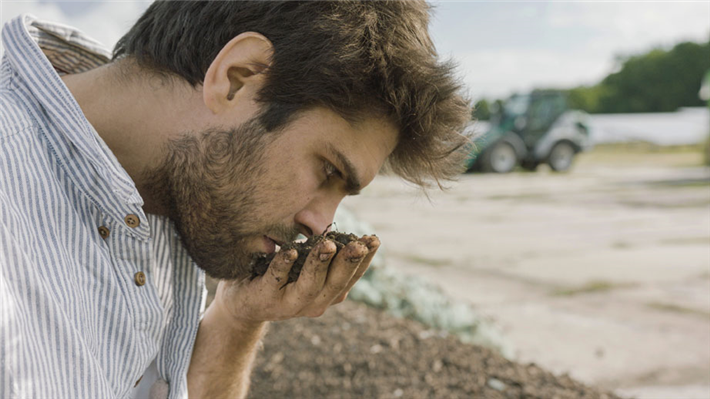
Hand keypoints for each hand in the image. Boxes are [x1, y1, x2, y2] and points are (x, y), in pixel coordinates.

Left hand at [213, 235, 379, 325]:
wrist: (242, 305)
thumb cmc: (279, 277)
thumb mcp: (305, 266)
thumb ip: (321, 253)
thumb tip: (334, 224)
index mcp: (328, 293)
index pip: (352, 276)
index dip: (365, 259)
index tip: (375, 239)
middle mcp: (314, 302)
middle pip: (336, 282)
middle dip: (349, 261)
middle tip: (360, 243)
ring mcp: (290, 304)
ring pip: (310, 284)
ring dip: (320, 262)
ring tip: (328, 244)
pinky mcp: (265, 298)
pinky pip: (276, 279)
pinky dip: (284, 264)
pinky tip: (290, 251)